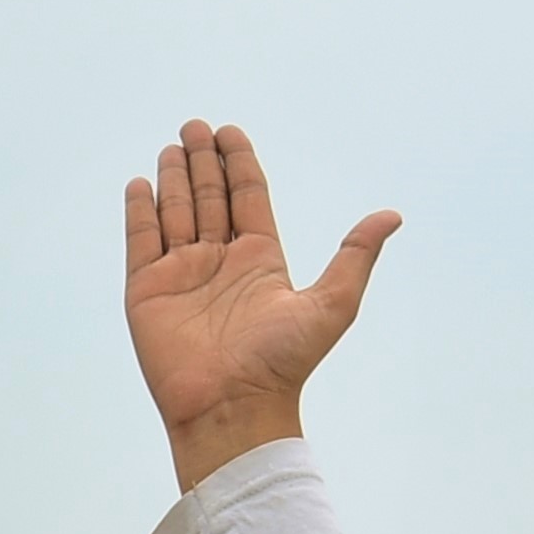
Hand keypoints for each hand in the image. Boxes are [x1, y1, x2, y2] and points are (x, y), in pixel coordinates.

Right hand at [126, 119, 396, 489]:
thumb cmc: (283, 363)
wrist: (232, 406)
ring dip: (173, 178)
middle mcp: (218, 262)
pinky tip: (140, 184)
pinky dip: (140, 212)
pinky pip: (141, 243)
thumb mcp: (332, 304)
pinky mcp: (146, 293)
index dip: (238, 162)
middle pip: (210, 197)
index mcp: (259, 259)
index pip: (247, 196)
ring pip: (176, 213)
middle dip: (202, 160)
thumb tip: (392, 216)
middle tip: (195, 126)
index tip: (229, 132)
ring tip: (173, 146)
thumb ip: (355, 256)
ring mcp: (180, 276)